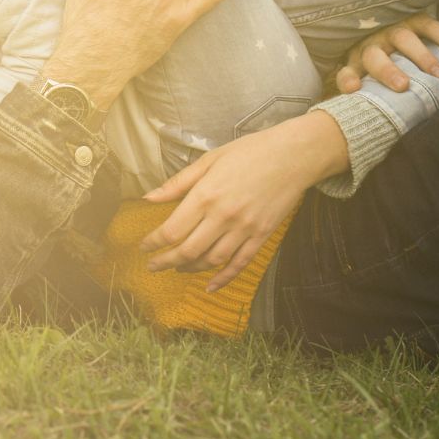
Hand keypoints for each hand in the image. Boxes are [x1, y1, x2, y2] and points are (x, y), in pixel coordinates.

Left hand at [139, 111, 348, 290]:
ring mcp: (245, 229)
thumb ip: (178, 183)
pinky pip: (240, 263)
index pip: (172, 230)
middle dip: (165, 262)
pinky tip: (210, 286)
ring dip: (191, 268)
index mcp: (206, 196)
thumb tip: (148, 198)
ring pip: (212, 260)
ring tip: (177, 267)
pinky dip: (223, 278)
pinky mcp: (262, 236)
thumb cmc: (249, 152)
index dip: (154, 243)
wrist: (294, 155)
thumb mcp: (209, 160)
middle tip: (152, 266)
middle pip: (188, 250)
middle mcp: (223, 216)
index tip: (144, 247)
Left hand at [335, 12, 438, 93]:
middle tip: (403, 86)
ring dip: (422, 57)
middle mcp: (372, 45)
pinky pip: (431, 27)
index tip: (353, 89)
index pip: (346, 72)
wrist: (395, 36)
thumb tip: (370, 123)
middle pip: (374, 56)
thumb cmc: (384, 70)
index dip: (347, 79)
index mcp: (357, 63)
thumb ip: (371, 99)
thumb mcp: (372, 82)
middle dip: (387, 70)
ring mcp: (393, 30)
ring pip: (403, 39)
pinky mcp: (414, 20)